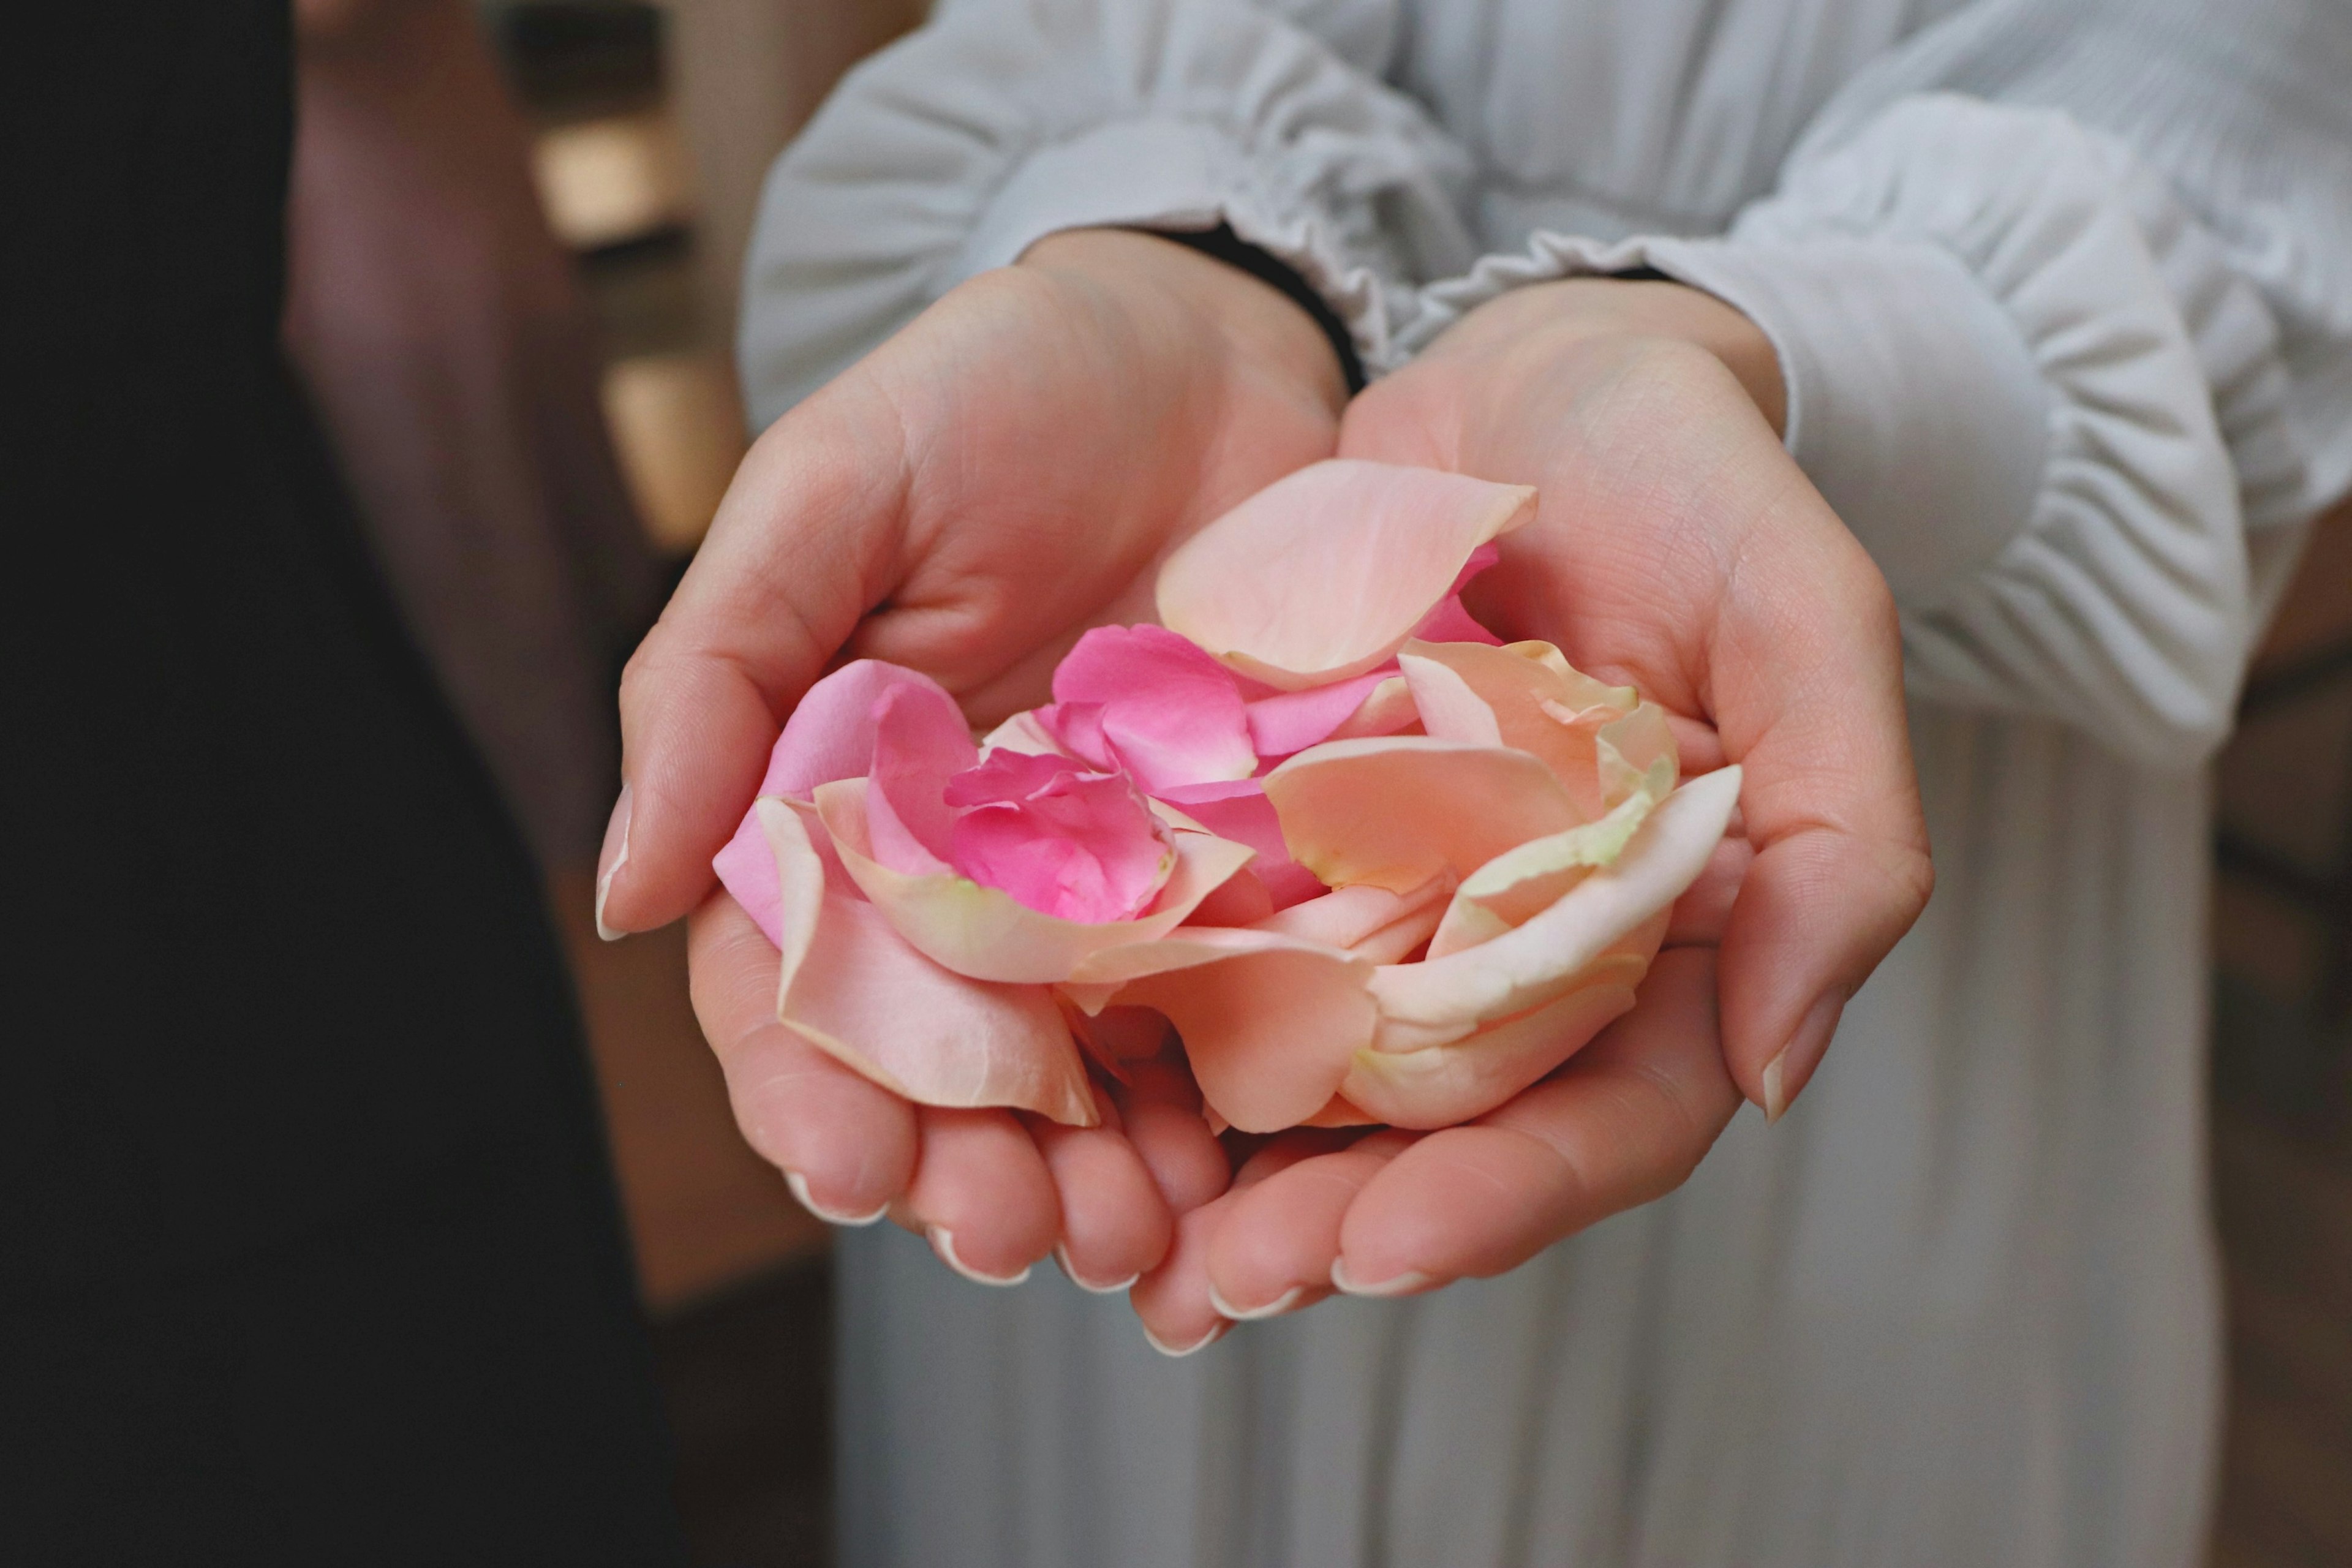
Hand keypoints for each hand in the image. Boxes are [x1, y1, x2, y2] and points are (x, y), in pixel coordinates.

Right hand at [602, 229, 1349, 1286]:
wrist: (1219, 334)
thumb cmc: (998, 388)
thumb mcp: (830, 492)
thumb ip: (713, 675)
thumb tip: (625, 893)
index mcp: (837, 808)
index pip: (792, 988)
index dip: (808, 1090)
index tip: (847, 1163)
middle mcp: (970, 877)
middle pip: (945, 1069)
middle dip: (963, 1171)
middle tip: (1004, 1232)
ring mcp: (1117, 886)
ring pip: (1089, 1080)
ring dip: (1098, 1178)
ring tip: (1132, 1241)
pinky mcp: (1252, 868)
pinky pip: (1232, 1015)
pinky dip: (1233, 1110)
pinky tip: (1244, 1172)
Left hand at [1133, 279, 1932, 1346]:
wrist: (1530, 368)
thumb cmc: (1693, 477)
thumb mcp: (1803, 614)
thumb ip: (1847, 830)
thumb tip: (1782, 1069)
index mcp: (1654, 935)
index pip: (1606, 1116)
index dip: (1510, 1197)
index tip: (1393, 1248)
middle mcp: (1509, 949)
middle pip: (1433, 1138)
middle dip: (1332, 1224)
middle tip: (1218, 1282)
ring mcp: (1378, 901)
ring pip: (1302, 1080)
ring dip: (1213, 1175)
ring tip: (1114, 1243)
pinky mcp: (1264, 835)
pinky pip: (1197, 952)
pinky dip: (1134, 1030)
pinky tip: (1052, 1085)